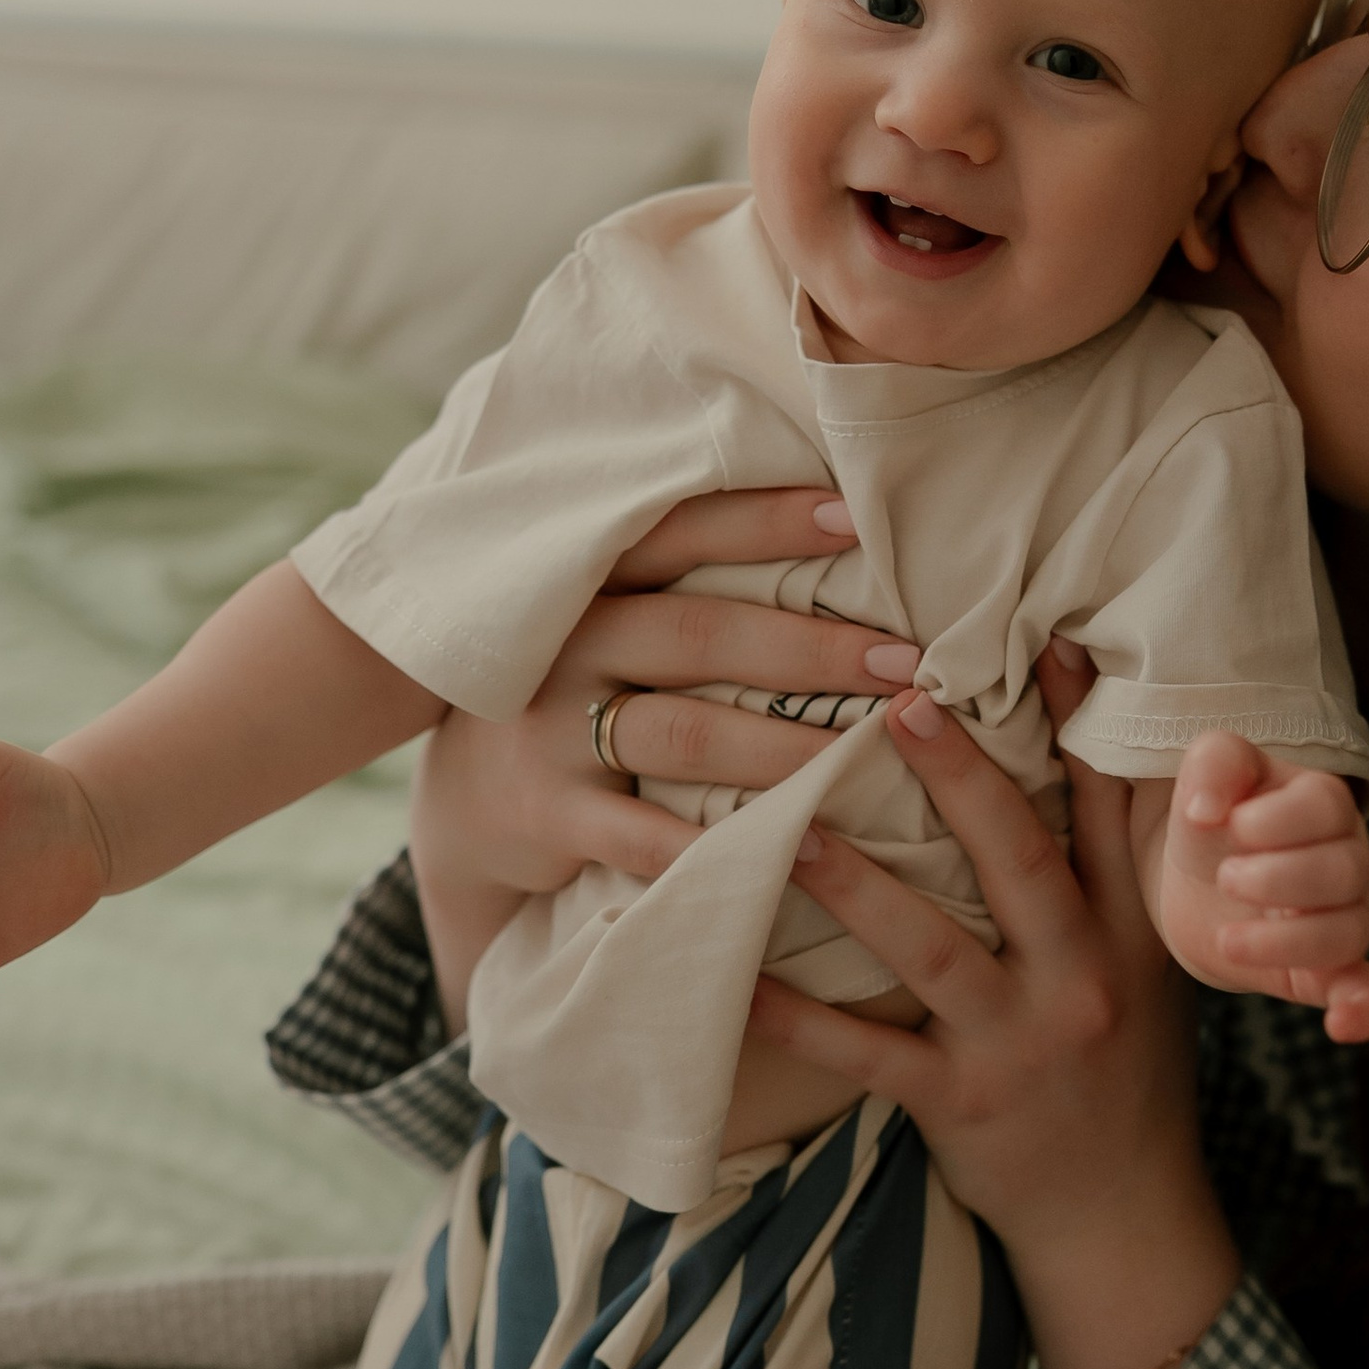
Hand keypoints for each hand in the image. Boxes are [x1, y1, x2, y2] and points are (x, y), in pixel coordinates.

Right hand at [412, 486, 920, 905]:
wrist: (465, 800)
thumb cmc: (579, 689)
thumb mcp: (609, 622)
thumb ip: (688, 586)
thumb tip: (839, 536)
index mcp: (592, 582)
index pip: (681, 532)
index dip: (766, 520)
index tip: (855, 520)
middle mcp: (568, 644)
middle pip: (699, 634)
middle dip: (808, 649)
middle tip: (903, 663)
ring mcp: (551, 730)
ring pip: (683, 734)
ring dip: (783, 748)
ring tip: (865, 757)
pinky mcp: (551, 814)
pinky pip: (643, 834)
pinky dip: (719, 845)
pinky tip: (798, 848)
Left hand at [739, 646, 1242, 1368]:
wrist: (1125, 1223)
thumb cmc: (1129, 1080)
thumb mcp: (1152, 976)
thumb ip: (1116, 884)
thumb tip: (1087, 763)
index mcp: (1134, 939)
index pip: (1113, 816)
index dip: (1083, 727)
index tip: (1045, 642)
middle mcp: (1082, 982)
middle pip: (1020, 859)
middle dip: (961, 777)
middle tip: (901, 703)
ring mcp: (1017, 1045)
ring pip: (932, 948)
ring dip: (857, 883)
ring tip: (792, 820)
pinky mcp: (959, 1104)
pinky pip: (867, 1053)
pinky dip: (796, 1017)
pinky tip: (734, 982)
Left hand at [1156, 733, 1368, 1044]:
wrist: (1199, 874)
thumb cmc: (1216, 814)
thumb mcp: (1208, 773)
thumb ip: (1214, 762)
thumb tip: (1207, 808)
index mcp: (1322, 804)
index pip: (1326, 807)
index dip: (1277, 820)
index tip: (1230, 824)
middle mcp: (1346, 861)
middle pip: (1346, 871)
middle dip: (1279, 878)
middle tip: (1224, 877)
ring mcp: (1341, 917)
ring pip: (1349, 934)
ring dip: (1287, 941)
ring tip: (1226, 938)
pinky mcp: (1323, 970)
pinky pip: (1367, 993)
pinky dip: (1365, 1011)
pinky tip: (1340, 1027)